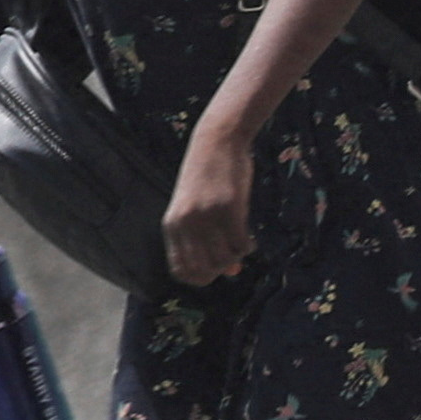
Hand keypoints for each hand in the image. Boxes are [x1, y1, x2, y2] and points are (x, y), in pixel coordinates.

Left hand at [164, 126, 256, 285]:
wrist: (217, 141)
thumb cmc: (208, 178)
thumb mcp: (200, 210)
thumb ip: (207, 241)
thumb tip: (231, 272)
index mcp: (171, 225)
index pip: (180, 271)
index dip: (200, 277)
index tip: (215, 269)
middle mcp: (185, 224)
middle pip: (204, 270)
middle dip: (221, 269)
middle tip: (232, 256)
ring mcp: (206, 216)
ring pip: (224, 260)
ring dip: (236, 257)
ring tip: (240, 243)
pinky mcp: (228, 208)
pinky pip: (241, 244)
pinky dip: (248, 246)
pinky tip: (249, 237)